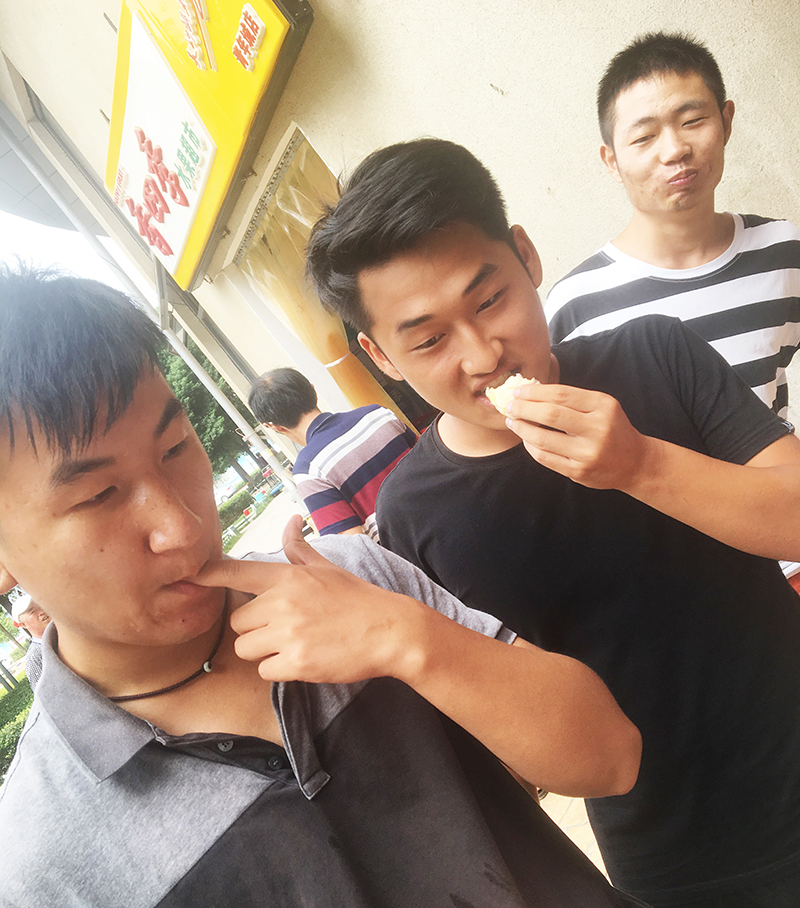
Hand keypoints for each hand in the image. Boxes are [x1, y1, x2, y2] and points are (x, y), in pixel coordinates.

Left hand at [192, 515, 415, 682]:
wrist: (390, 631)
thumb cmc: (357, 599)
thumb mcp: (328, 568)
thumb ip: (299, 549)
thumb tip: (290, 521)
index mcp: (289, 577)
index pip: (239, 572)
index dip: (210, 574)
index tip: (191, 575)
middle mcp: (284, 602)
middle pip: (238, 622)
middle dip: (255, 630)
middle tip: (283, 630)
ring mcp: (289, 634)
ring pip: (246, 649)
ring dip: (263, 652)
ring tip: (292, 646)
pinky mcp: (297, 663)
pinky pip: (265, 671)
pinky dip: (279, 671)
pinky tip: (303, 661)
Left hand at [504, 383, 651, 490]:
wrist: (635, 462)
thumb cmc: (611, 429)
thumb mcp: (601, 407)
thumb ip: (572, 400)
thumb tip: (532, 391)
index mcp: (604, 406)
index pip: (561, 394)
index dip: (535, 392)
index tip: (518, 391)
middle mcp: (598, 429)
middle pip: (550, 414)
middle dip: (524, 408)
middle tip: (510, 405)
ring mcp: (588, 452)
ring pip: (543, 438)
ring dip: (522, 428)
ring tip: (513, 421)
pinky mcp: (579, 471)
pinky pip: (545, 457)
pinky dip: (530, 446)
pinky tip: (525, 439)